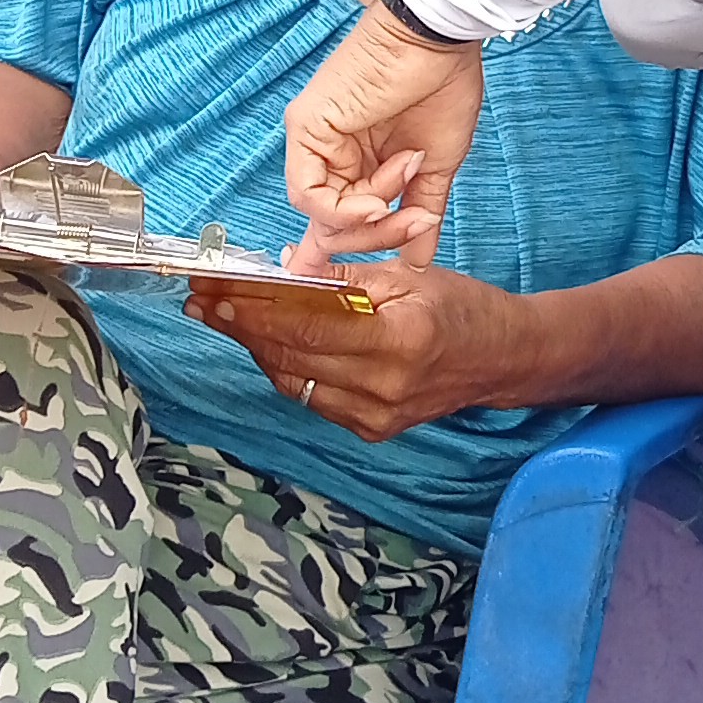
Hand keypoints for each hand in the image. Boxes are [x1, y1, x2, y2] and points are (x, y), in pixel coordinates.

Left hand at [187, 257, 525, 440]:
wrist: (501, 360)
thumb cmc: (460, 307)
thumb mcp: (407, 277)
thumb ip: (343, 280)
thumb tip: (281, 272)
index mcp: (398, 339)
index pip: (306, 326)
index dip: (253, 308)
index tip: (214, 288)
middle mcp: (383, 386)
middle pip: (291, 356)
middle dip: (240, 325)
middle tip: (202, 299)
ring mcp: (376, 416)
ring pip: (293, 381)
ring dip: (255, 347)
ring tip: (221, 317)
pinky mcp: (371, 430)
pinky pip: (313, 396)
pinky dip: (286, 367)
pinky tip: (266, 342)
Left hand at [284, 11, 485, 264]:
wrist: (438, 39)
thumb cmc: (443, 85)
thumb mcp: (436, 166)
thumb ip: (420, 212)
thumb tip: (420, 257)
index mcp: (361, 158)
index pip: (340, 216)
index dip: (344, 249)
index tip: (342, 283)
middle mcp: (332, 152)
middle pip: (335, 224)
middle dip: (379, 236)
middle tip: (415, 226)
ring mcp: (316, 141)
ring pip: (323, 215)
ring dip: (368, 218)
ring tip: (402, 191)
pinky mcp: (305, 128)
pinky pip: (309, 192)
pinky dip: (342, 208)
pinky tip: (374, 200)